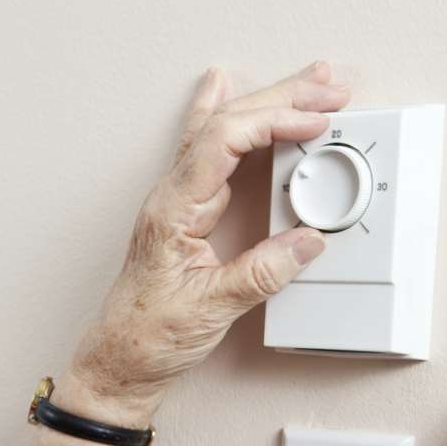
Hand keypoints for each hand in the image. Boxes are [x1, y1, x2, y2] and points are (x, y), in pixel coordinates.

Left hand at [65, 61, 350, 421]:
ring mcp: (177, 203)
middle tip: (327, 87)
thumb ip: (262, 273)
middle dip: (280, 99)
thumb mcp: (211, 309)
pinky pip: (210, 152)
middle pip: (225, 124)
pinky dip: (230, 120)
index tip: (314, 123)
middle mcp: (171, 198)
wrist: (118, 363)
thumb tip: (308, 240)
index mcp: (172, 211)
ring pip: (219, 132)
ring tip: (305, 82)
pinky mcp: (185, 214)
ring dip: (265, 103)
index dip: (273, 122)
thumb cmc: (146, 338)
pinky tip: (223, 90)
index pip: (223, 142)